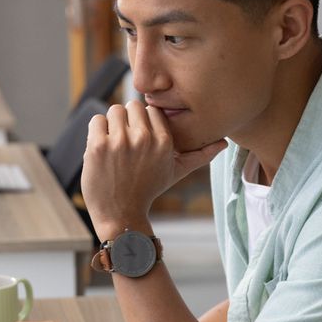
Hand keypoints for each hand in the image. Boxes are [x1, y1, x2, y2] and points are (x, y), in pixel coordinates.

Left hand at [81, 100, 225, 240]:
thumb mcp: (177, 172)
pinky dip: (97, 131)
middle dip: (128, 121)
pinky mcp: (98, 146)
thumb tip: (224, 143)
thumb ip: (199, 155)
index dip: (144, 122)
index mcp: (164, 141)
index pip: (151, 109)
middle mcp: (143, 139)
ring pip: (114, 110)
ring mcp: (119, 142)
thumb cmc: (148, 191)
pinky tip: (102, 149)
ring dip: (112, 125)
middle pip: (132, 106)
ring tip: (114, 145)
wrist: (121, 215)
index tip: (140, 139)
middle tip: (125, 142)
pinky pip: (96, 120)